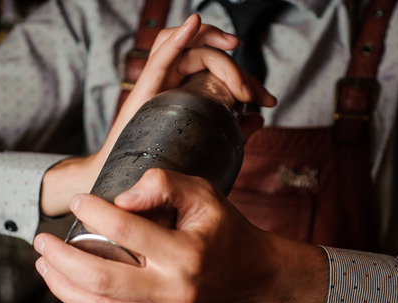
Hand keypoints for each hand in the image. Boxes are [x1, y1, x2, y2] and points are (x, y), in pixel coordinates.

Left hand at [34, 169, 329, 302]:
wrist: (258, 279)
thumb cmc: (227, 232)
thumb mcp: (205, 194)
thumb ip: (164, 183)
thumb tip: (119, 199)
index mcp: (188, 254)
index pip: (126, 230)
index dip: (93, 211)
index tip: (78, 201)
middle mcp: (178, 292)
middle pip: (101, 277)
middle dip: (60, 258)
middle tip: (41, 241)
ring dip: (63, 286)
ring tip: (44, 265)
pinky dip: (87, 302)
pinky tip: (72, 284)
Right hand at [39, 14, 275, 217]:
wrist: (129, 185)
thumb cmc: (165, 166)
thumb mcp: (207, 145)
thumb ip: (233, 130)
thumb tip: (259, 119)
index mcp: (187, 90)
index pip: (218, 68)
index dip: (246, 78)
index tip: (268, 101)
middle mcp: (172, 82)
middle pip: (205, 53)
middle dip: (235, 67)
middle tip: (254, 95)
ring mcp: (158, 83)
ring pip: (185, 45)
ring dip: (211, 40)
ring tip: (233, 45)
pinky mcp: (145, 90)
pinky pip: (161, 56)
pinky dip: (178, 37)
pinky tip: (194, 23)